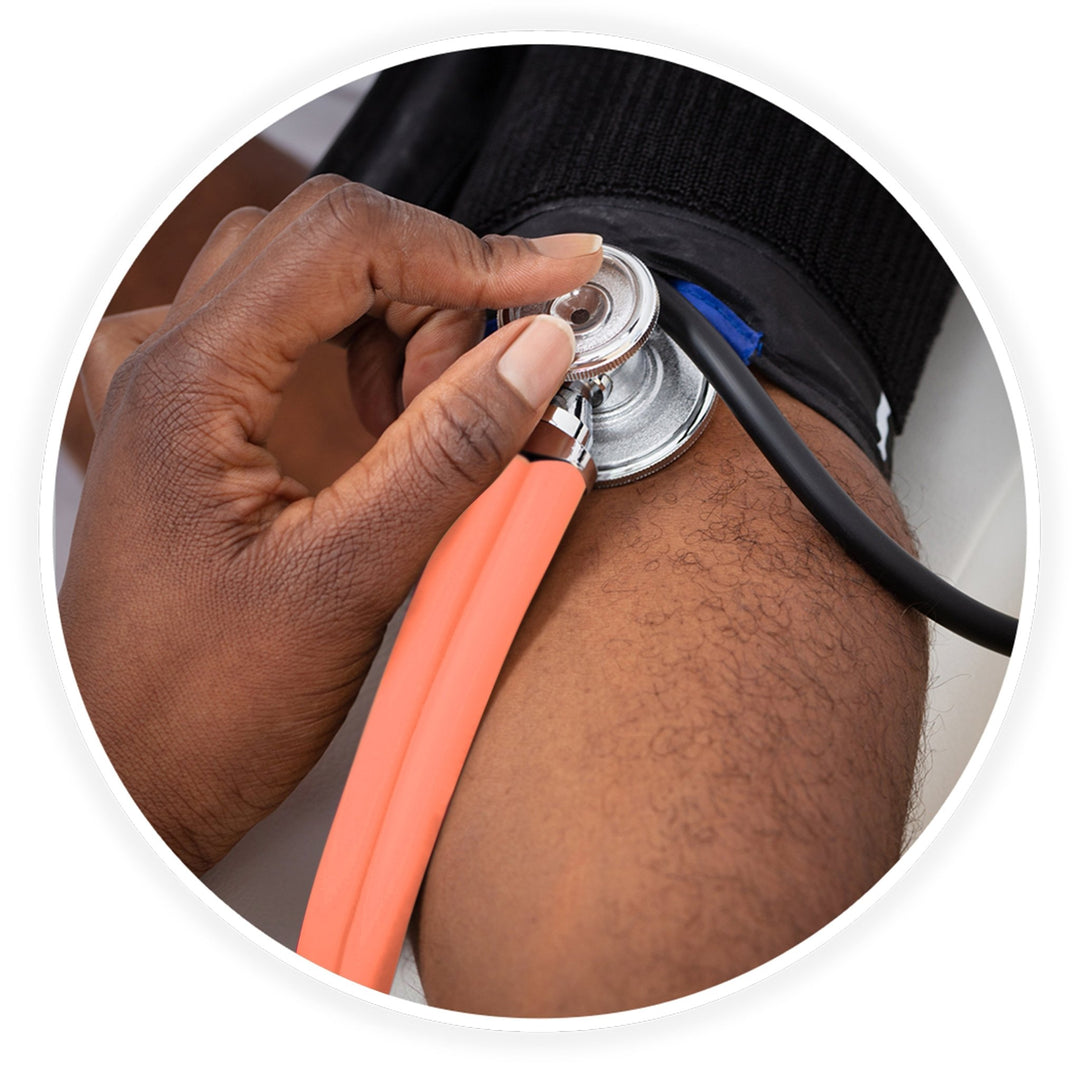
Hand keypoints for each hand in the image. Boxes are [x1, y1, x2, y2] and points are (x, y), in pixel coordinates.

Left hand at [60, 176, 600, 872]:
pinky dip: (372, 364)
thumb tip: (532, 354)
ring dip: (408, 335)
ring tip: (448, 424)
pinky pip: (298, 340)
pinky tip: (399, 427)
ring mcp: (186, 393)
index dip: (468, 252)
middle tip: (502, 393)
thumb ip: (447, 454)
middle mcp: (173, 366)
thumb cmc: (196, 709)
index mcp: (188, 383)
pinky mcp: (209, 425)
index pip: (344, 244)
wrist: (134, 776)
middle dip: (442, 303)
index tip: (557, 274)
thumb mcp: (344, 581)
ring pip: (317, 287)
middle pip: (333, 250)